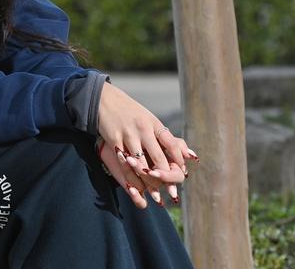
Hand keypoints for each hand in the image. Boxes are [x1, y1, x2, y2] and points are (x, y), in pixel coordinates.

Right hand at [97, 83, 196, 203]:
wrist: (103, 100)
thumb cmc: (131, 113)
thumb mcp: (151, 121)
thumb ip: (169, 139)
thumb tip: (191, 157)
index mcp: (154, 124)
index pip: (172, 145)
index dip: (179, 162)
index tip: (182, 174)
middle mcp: (143, 128)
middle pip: (159, 158)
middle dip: (165, 177)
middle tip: (170, 193)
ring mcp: (128, 134)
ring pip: (141, 163)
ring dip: (148, 181)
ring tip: (154, 194)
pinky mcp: (114, 139)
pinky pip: (123, 162)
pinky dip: (130, 176)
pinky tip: (135, 186)